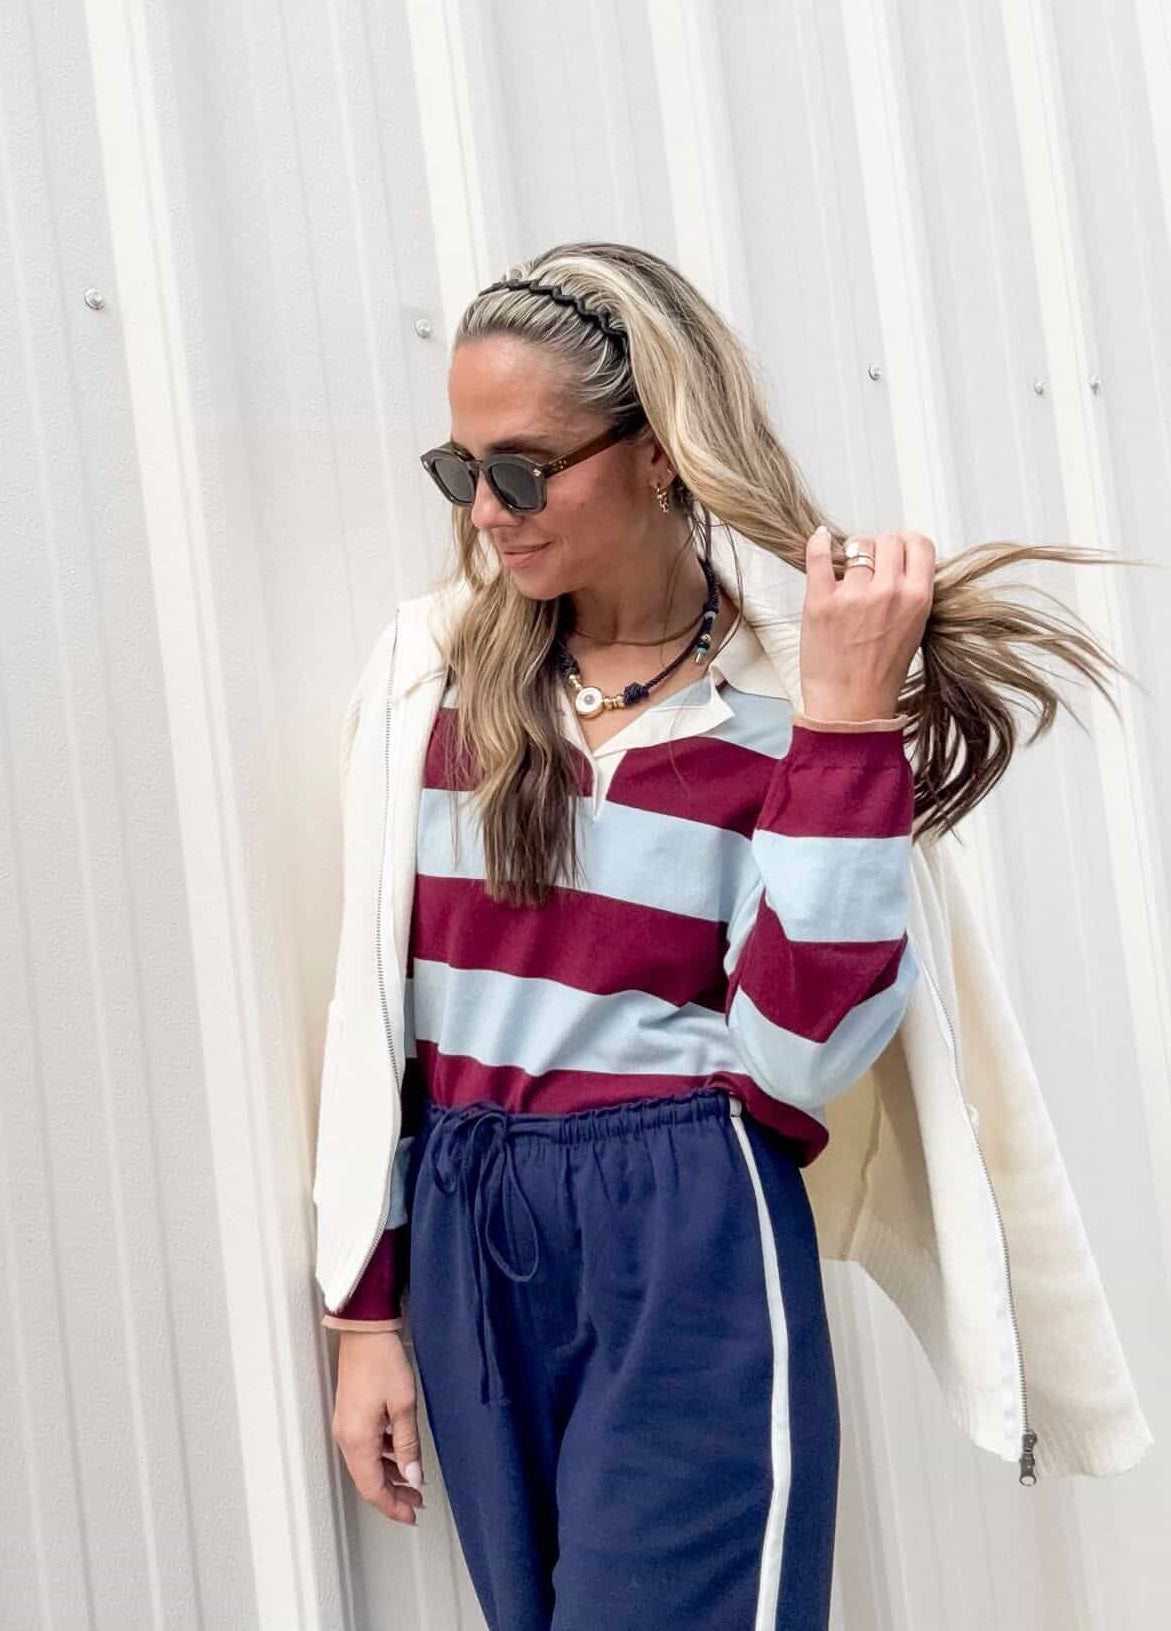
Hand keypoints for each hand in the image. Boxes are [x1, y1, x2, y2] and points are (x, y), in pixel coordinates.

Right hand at [332, 1329, 424, 1525]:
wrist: (364, 1331)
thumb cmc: (383, 1361)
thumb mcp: (404, 1405)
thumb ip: (407, 1445)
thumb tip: (412, 1476)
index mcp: (357, 1440)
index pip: (373, 1488)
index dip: (392, 1506)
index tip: (412, 1516)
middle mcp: (346, 1437)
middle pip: (367, 1480)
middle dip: (392, 1494)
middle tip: (417, 1503)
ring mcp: (346, 1426)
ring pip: (366, 1464)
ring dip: (389, 1475)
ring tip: (413, 1480)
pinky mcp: (350, 1415)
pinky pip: (364, 1447)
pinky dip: (382, 1457)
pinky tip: (399, 1453)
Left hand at [800, 528, 934, 720]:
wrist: (850, 707)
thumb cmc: (881, 675)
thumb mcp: (915, 631)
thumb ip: (911, 596)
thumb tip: (901, 565)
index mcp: (917, 599)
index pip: (920, 545)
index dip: (907, 544)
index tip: (897, 553)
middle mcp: (888, 592)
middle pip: (889, 540)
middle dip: (880, 547)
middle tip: (870, 564)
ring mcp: (853, 595)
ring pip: (858, 545)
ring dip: (853, 552)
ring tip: (849, 569)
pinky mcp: (820, 601)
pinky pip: (818, 556)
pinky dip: (818, 542)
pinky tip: (820, 538)